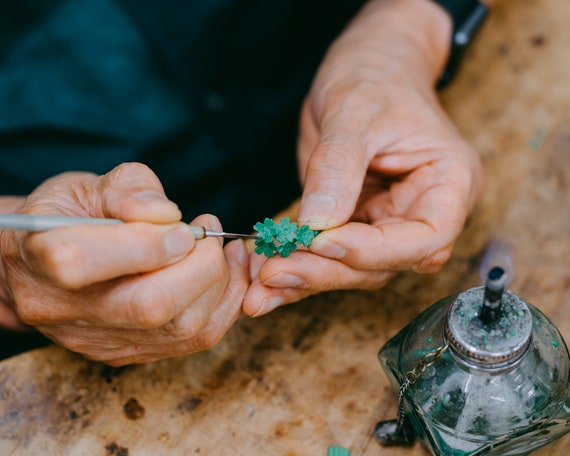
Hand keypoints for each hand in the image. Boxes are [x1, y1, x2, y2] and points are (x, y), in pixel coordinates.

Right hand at [0, 163, 248, 364]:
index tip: (181, 226)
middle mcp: (67, 311)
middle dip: (200, 265)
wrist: (41, 267)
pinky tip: (222, 273)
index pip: (86, 263)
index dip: (146, 244)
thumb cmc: (64, 219)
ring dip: (219, 283)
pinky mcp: (129, 353)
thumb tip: (168, 214)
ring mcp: (101, 340)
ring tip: (218, 249)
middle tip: (207, 233)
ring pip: (182, 328)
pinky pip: (195, 339)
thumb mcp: (83, 187)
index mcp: (41, 258)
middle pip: (149, 307)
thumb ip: (127, 190)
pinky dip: (222, 303)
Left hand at [244, 0, 483, 315]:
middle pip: (385, 263)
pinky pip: (329, 254)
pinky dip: (298, 265)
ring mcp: (389, 221)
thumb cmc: (374, 76)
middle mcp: (424, 211)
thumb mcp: (354, 109)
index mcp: (450, 182)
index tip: (323, 240)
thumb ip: (337, 166)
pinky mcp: (356, 224)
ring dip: (306, 276)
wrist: (366, 67)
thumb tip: (316, 223)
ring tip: (262, 283)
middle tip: (275, 272)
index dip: (375, 250)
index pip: (426, 237)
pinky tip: (265, 274)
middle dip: (328, 270)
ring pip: (353, 268)